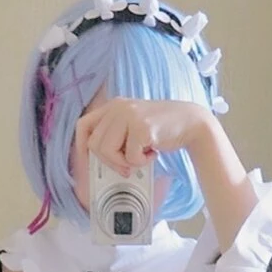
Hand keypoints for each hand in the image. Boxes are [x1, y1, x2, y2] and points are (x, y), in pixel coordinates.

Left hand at [73, 97, 211, 177]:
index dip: (81, 147)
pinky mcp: (141, 127)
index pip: (83, 126)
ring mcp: (129, 115)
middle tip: (128, 165)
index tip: (88, 164)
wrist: (190, 123)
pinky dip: (142, 162)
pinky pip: (129, 157)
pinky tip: (153, 152)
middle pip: (94, 144)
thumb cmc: (160, 130)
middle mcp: (118, 107)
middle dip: (109, 161)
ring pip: (107, 151)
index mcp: (113, 106)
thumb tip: (95, 162)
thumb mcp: (132, 126)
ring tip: (142, 156)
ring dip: (124, 162)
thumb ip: (115, 135)